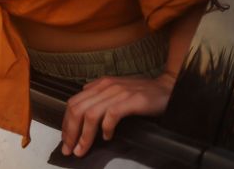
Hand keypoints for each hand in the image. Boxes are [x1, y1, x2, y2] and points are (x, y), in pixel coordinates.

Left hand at [60, 72, 175, 156]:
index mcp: (100, 85)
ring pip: (91, 115)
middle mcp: (105, 87)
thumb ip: (99, 93)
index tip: (66, 140)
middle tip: (69, 149)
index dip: (66, 123)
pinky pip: (111, 115)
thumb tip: (83, 98)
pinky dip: (106, 128)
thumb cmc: (143, 92)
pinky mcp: (131, 100)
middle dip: (70, 132)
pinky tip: (107, 137)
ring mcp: (118, 93)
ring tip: (82, 149)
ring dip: (84, 135)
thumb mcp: (117, 88)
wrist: (167, 88)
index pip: (73, 103)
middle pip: (77, 109)